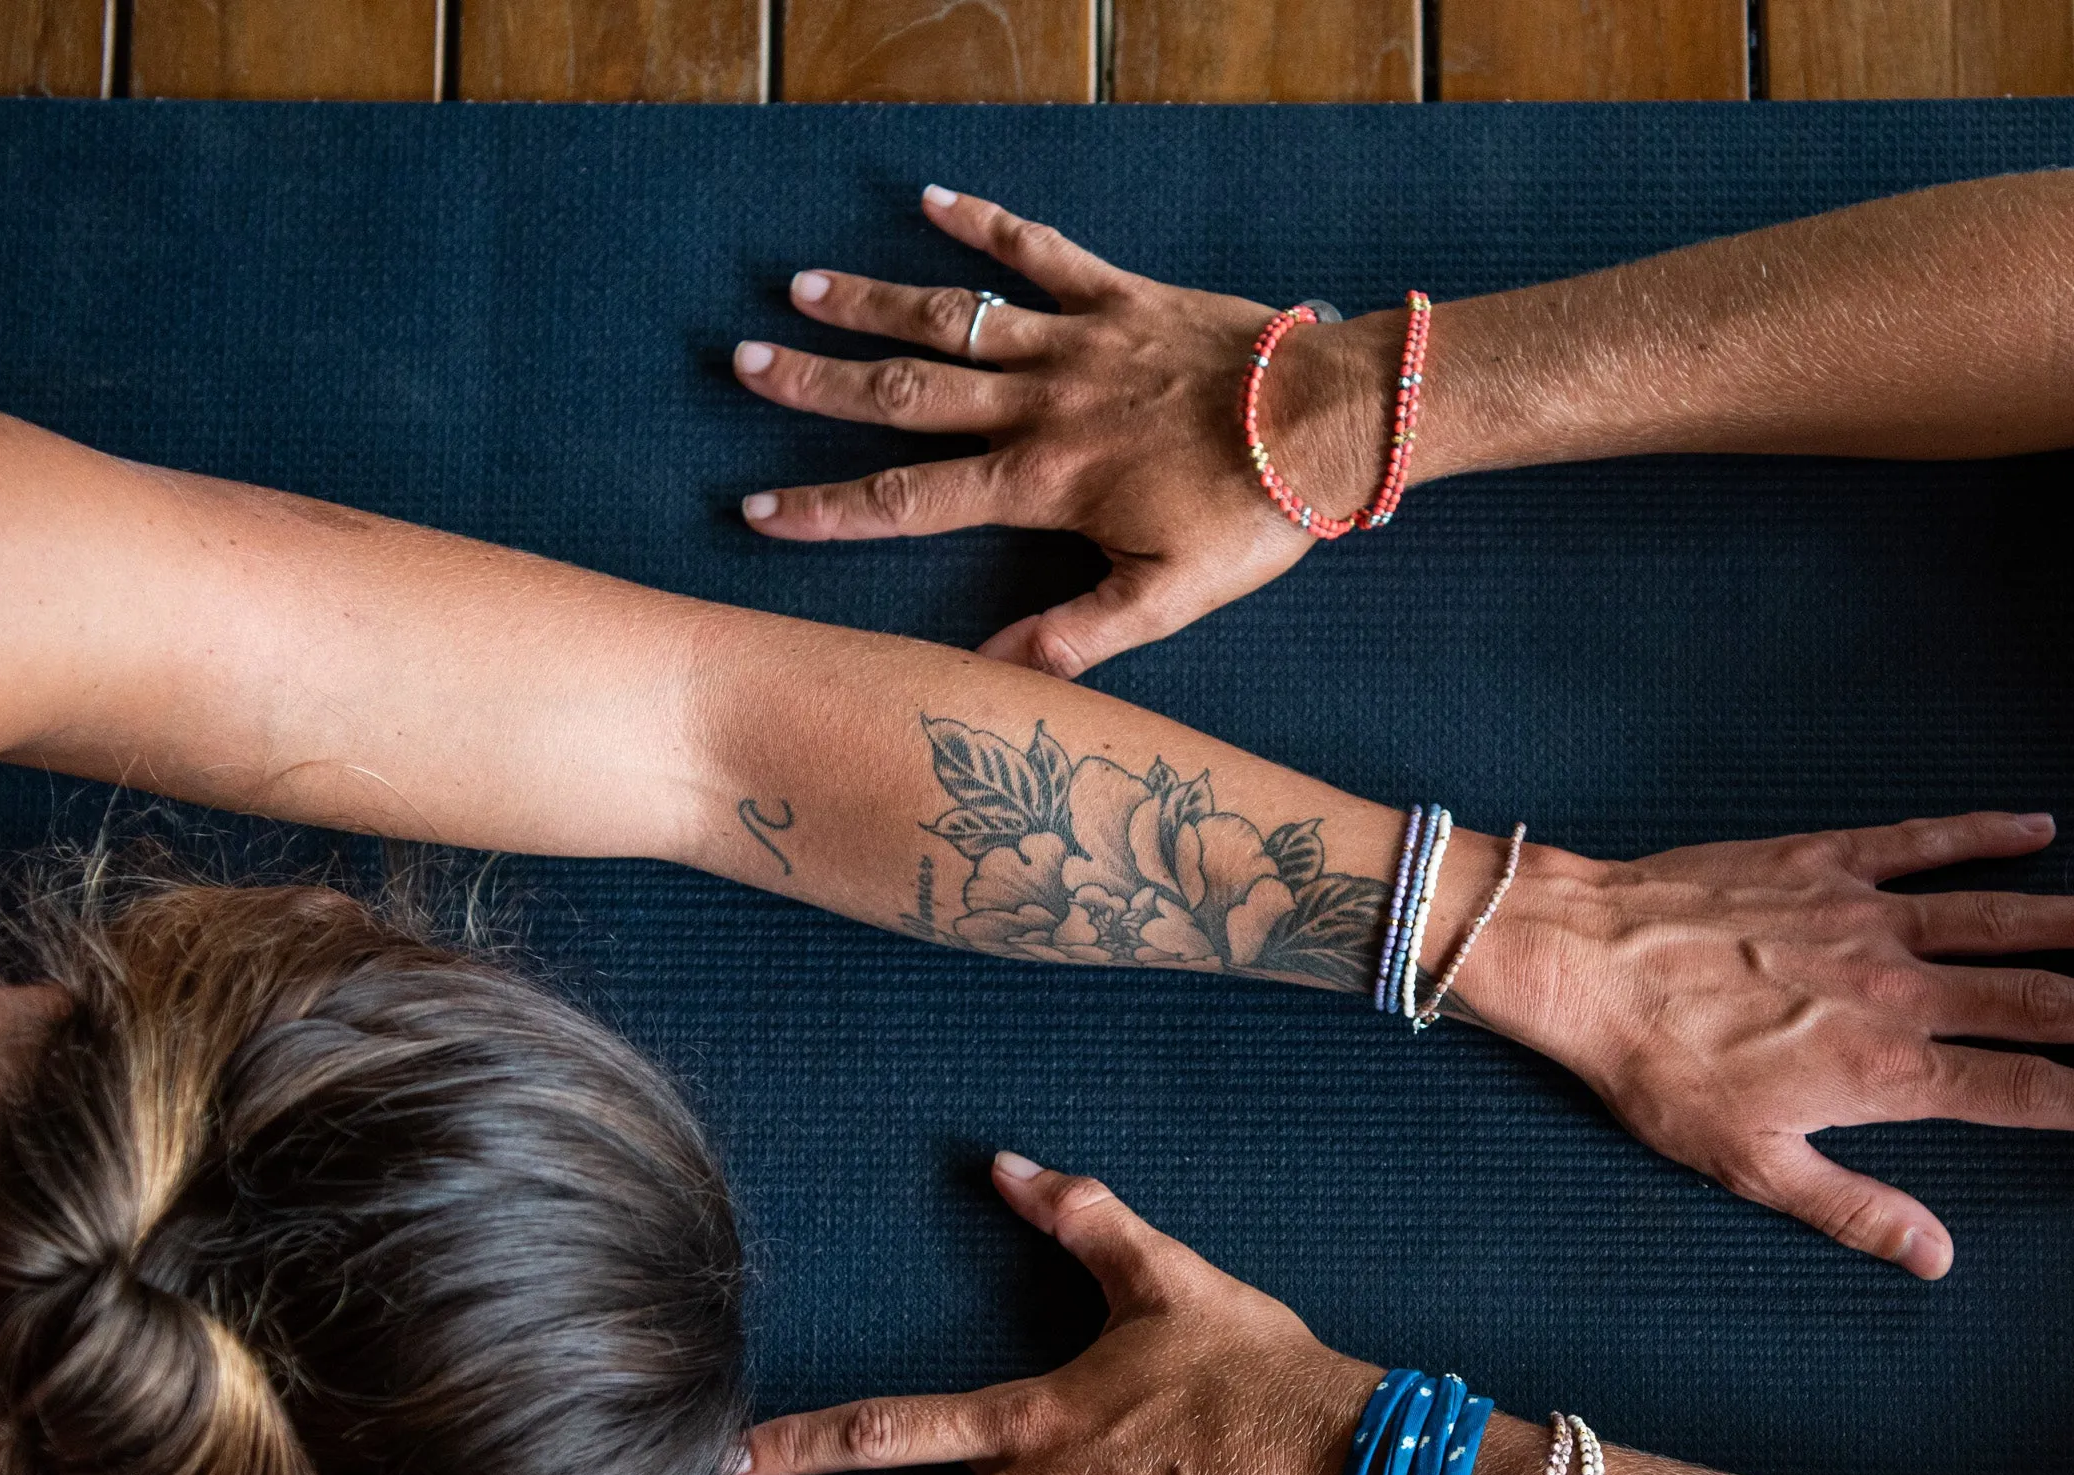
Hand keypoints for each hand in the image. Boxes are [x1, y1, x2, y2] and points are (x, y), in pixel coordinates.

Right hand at [735, 186, 1375, 676]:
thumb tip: (992, 676)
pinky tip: (935, 200)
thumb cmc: (1254, 517)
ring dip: (875, 302)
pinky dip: (987, 224)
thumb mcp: (1169, 596)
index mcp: (1043, 482)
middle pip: (904, 393)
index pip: (912, 500)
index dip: (830, 509)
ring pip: (954, 319)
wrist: (1329, 421)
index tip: (760, 511)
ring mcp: (1077, 341)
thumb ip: (1078, 634)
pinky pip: (1041, 252)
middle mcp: (1041, 404)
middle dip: (818, 386)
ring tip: (802, 290)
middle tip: (744, 364)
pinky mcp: (1121, 296)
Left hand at [1459, 814, 2073, 1276]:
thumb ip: (1853, 1209)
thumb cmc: (1655, 1074)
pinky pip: (1922, 844)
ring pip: (2001, 918)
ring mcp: (1865, 917)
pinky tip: (2039, 827)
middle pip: (2038, 1002)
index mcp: (1885, 1070)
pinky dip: (1983, 834)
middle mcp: (1896, 988)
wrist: (1583, 960)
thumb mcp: (1749, 1167)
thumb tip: (1935, 1257)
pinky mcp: (1826, 863)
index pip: (2022, 1090)